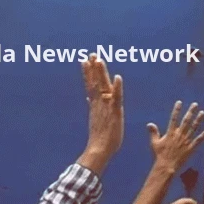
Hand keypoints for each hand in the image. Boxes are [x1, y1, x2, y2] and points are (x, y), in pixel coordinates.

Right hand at [78, 54, 123, 174]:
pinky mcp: (114, 112)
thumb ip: (93, 106)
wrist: (100, 149)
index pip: (92, 84)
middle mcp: (100, 103)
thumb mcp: (96, 118)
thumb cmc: (100, 137)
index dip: (89, 72)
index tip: (86, 60)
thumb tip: (89, 98)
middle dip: (93, 68)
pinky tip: (118, 78)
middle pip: (95, 82)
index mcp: (96, 104)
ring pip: (103, 86)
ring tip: (98, 59)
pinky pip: (116, 98)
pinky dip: (117, 88)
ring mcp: (106, 106)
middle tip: (91, 54)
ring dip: (101, 73)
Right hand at [148, 101, 203, 172]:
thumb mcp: (155, 143)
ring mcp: (186, 141)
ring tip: (202, 112)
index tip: (179, 102)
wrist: (166, 166)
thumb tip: (149, 124)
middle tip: (195, 104)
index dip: (176, 110)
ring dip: (198, 120)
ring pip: (193, 128)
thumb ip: (153, 133)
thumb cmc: (160, 155)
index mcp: (170, 133)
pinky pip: (198, 140)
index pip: (174, 118)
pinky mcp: (191, 148)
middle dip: (190, 112)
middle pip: (186, 121)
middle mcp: (179, 135)